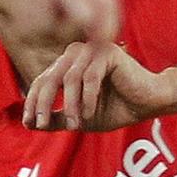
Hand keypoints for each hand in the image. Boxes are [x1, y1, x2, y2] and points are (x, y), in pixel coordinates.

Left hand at [22, 41, 169, 131]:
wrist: (147, 103)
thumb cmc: (116, 107)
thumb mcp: (79, 116)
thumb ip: (57, 118)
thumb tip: (29, 125)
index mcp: (68, 65)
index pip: (41, 81)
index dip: (32, 103)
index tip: (30, 124)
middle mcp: (77, 54)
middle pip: (50, 78)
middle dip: (44, 104)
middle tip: (42, 124)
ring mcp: (93, 51)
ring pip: (70, 79)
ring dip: (70, 105)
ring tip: (76, 125)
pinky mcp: (109, 53)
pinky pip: (91, 77)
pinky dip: (88, 98)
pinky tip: (90, 113)